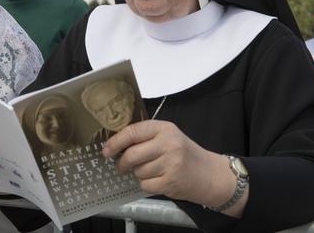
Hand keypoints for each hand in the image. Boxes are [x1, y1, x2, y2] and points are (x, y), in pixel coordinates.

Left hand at [102, 120, 230, 206]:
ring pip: (138, 171)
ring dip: (138, 173)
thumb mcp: (168, 136)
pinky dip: (147, 184)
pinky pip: (145, 184)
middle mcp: (168, 144)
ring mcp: (171, 163)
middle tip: (119, 166)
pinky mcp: (171, 181)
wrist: (208, 173)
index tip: (106, 150)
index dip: (115, 142)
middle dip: (121, 162)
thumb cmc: (183, 153)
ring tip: (151, 170)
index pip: (132, 132)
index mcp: (164, 128)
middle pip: (132, 154)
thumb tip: (115, 144)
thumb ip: (145, 136)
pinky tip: (158, 179)